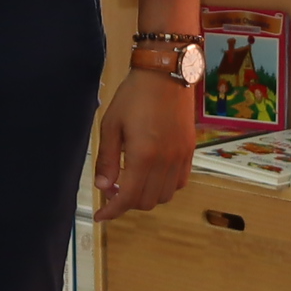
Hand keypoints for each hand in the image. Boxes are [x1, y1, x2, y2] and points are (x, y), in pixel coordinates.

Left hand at [92, 68, 196, 218]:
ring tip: (132, 182)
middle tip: (113, 189)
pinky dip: (164, 188)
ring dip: (146, 197)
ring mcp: (181, 157)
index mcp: (143, 156)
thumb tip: (104, 186)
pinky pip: (179, 182)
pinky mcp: (189, 151)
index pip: (128, 198)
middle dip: (127, 203)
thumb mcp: (111, 125)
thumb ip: (107, 160)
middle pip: (147, 201)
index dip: (112, 211)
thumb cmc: (134, 96)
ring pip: (165, 196)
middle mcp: (165, 161)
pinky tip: (152, 175)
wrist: (166, 74)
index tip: (100, 215)